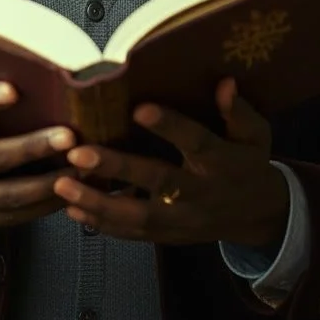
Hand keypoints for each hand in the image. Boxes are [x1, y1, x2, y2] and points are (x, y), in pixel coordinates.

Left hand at [52, 78, 288, 247]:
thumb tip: (225, 83)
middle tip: (79, 154)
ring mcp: (182, 219)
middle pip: (157, 181)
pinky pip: (133, 234)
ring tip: (62, 186)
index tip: (139, 108)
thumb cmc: (249, 163)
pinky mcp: (169, 235)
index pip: (195, 141)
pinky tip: (73, 211)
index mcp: (222, 162)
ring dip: (97, 203)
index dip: (170, 126)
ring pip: (138, 216)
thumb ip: (240, 112)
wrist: (258, 216)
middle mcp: (199, 192)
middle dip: (117, 168)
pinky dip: (102, 226)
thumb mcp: (256, 136)